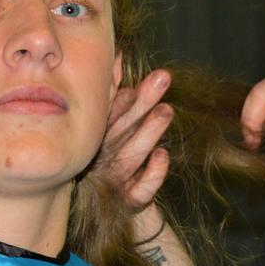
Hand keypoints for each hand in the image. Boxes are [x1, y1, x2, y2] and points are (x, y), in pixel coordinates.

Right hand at [100, 69, 173, 208]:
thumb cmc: (116, 158)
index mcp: (97, 140)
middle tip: (163, 79)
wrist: (120, 211)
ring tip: (167, 111)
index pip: (108, 117)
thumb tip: (119, 55)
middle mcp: (102, 159)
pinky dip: (152, 174)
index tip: (135, 82)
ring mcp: (116, 181)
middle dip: (141, 103)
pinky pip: (140, 191)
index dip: (122, 99)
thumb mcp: (114, 124)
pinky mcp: (130, 202)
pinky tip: (163, 156)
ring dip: (149, 133)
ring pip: (130, 157)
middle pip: (121, 130)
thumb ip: (114, 92)